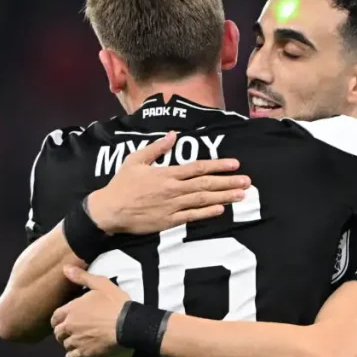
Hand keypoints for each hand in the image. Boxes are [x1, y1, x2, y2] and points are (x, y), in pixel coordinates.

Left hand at [51, 266, 130, 356]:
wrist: (127, 324)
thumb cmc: (115, 303)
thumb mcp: (100, 284)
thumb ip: (81, 277)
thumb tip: (65, 268)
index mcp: (71, 309)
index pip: (55, 317)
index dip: (58, 320)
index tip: (63, 321)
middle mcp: (70, 326)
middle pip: (57, 333)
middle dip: (62, 332)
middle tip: (70, 331)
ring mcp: (77, 340)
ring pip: (64, 345)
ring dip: (68, 343)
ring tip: (76, 341)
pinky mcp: (85, 353)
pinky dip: (73, 355)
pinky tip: (78, 353)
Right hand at [87, 131, 250, 234]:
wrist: (110, 210)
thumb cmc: (122, 184)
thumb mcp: (136, 160)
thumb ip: (156, 147)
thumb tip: (173, 135)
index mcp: (167, 173)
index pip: (198, 168)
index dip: (218, 166)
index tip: (235, 164)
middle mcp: (173, 189)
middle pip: (206, 184)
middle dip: (229, 182)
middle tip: (247, 181)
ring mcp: (172, 206)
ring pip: (203, 200)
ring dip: (224, 196)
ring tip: (241, 195)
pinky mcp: (168, 221)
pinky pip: (192, 216)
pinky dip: (207, 213)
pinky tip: (221, 209)